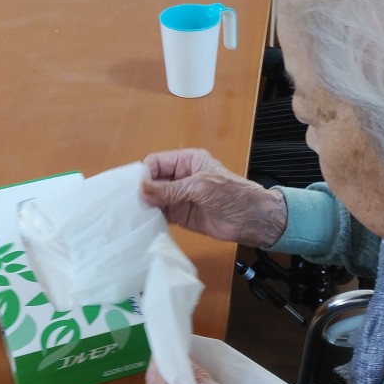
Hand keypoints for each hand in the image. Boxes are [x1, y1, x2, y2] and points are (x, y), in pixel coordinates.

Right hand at [141, 148, 287, 247]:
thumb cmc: (233, 195)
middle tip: (132, 202)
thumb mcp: (200, 187)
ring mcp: (180, 197)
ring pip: (155, 198)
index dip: (145, 173)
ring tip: (135, 213)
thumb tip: (143, 189)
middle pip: (153, 180)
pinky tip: (145, 222)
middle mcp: (181, 177)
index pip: (157, 162)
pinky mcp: (181, 215)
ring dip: (146, 205)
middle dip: (143, 190)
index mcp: (187, 161)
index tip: (137, 187)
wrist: (251, 220)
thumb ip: (170, 189)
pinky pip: (161, 214)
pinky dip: (153, 218)